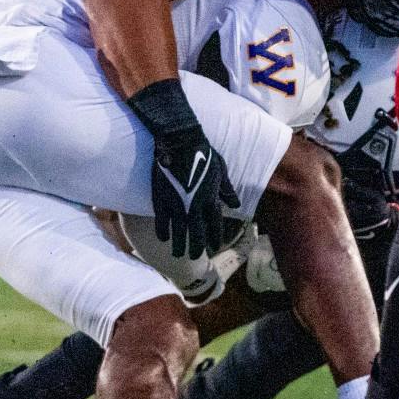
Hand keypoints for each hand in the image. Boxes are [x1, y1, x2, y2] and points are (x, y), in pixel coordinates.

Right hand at [147, 123, 238, 264]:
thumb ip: (227, 189)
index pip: (214, 225)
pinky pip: (162, 221)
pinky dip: (163, 231)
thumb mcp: (221, 170)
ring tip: (178, 255)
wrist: (180, 141)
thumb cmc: (203, 152)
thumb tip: (236, 205)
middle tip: (194, 257)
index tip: (213, 247)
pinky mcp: (162, 199)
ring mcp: (177, 204)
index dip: (214, 238)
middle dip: (196, 248)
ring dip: (179, 246)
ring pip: (179, 232)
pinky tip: (164, 238)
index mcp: (211, 199)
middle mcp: (195, 206)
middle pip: (197, 234)